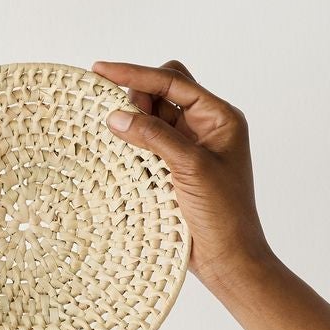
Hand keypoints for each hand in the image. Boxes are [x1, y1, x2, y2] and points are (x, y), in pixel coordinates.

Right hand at [92, 59, 271, 292]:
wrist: (228, 259)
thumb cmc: (223, 214)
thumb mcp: (190, 168)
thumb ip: (154, 137)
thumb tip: (116, 116)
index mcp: (219, 117)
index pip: (173, 81)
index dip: (136, 73)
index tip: (101, 70)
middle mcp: (205, 127)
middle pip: (162, 91)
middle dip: (137, 97)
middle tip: (120, 120)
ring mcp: (188, 147)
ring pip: (151, 117)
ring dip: (133, 122)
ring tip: (118, 137)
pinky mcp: (173, 168)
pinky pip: (146, 143)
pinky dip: (132, 143)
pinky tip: (119, 151)